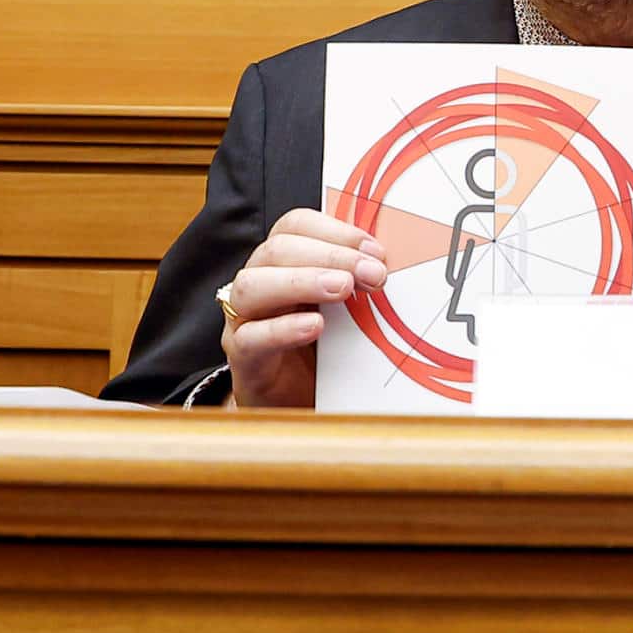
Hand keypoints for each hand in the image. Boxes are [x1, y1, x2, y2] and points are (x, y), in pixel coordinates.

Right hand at [221, 209, 386, 409]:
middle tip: (373, 274)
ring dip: (302, 280)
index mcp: (281, 264)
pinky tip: (315, 326)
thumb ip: (358, 285)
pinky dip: (282, 328)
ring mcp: (243, 321)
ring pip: (252, 286)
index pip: (295, 226)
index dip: (335, 231)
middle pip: (276, 250)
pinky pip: (250, 337)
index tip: (375, 251)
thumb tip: (389, 265)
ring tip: (343, 289)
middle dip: (330, 256)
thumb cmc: (319, 353)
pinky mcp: (242, 359)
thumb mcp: (344, 312)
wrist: (294, 406)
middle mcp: (258, 285)